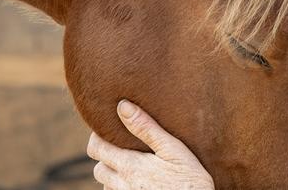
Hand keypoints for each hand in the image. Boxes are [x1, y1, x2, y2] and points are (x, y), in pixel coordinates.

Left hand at [86, 100, 214, 189]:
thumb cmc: (191, 180)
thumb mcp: (173, 149)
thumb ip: (147, 128)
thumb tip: (123, 106)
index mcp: (130, 166)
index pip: (96, 149)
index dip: (98, 137)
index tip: (110, 130)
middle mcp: (122, 185)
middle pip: (98, 169)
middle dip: (107, 157)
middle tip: (124, 148)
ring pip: (107, 185)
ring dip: (114, 175)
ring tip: (133, 166)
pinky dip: (122, 189)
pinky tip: (140, 183)